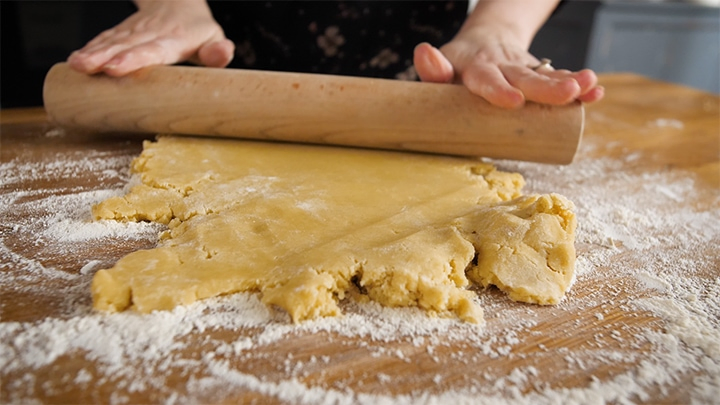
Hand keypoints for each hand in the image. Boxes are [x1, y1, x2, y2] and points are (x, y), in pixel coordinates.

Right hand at [67, 0, 233, 75]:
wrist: (177, 3)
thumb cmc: (197, 30)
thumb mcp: (214, 37)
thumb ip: (218, 50)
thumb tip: (223, 53)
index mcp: (173, 39)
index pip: (152, 50)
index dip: (134, 59)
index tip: (117, 68)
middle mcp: (150, 33)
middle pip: (126, 46)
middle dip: (105, 57)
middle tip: (89, 68)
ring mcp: (133, 32)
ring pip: (111, 42)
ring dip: (93, 53)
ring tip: (77, 65)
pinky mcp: (122, 33)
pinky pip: (104, 40)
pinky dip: (90, 49)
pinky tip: (76, 61)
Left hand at [413, 28, 603, 108]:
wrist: (484, 43)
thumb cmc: (456, 69)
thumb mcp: (442, 69)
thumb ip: (432, 70)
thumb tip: (423, 52)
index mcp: (477, 69)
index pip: (486, 79)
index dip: (498, 90)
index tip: (513, 101)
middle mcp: (503, 67)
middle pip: (525, 78)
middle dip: (547, 87)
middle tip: (566, 93)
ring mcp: (525, 71)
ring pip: (548, 77)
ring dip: (569, 83)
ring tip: (588, 87)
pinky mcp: (540, 76)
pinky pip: (561, 80)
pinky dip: (580, 87)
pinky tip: (595, 92)